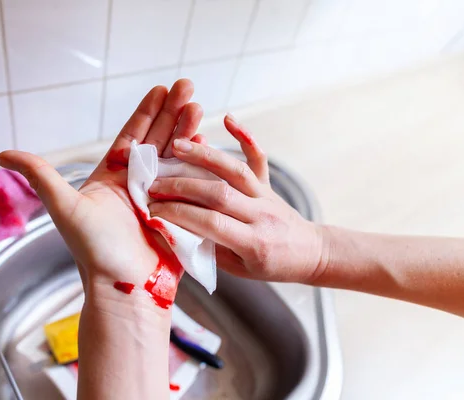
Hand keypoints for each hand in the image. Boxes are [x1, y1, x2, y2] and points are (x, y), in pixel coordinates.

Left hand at [0, 79, 202, 308]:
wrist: (124, 285)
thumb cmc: (94, 250)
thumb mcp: (64, 208)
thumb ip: (41, 176)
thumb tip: (3, 154)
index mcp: (112, 177)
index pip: (132, 135)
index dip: (146, 112)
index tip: (160, 89)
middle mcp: (136, 183)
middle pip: (157, 138)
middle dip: (173, 112)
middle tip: (187, 85)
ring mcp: (160, 196)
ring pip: (175, 155)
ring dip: (188, 130)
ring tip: (199, 106)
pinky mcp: (178, 210)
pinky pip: (190, 180)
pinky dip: (199, 160)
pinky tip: (206, 141)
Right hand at [147, 115, 325, 283]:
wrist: (310, 253)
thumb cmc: (269, 266)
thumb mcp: (238, 269)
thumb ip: (209, 250)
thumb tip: (173, 230)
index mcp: (253, 242)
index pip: (210, 223)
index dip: (179, 215)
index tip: (153, 211)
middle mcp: (260, 215)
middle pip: (218, 193)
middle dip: (181, 186)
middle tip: (154, 183)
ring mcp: (265, 195)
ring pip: (234, 170)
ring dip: (203, 156)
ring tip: (176, 146)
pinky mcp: (268, 182)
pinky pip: (257, 157)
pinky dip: (244, 136)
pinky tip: (227, 119)